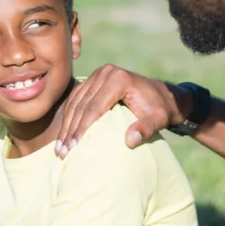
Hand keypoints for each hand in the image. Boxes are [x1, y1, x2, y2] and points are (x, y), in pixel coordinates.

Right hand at [56, 65, 189, 157]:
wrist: (164, 95)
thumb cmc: (161, 109)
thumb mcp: (158, 120)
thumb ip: (145, 129)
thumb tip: (129, 141)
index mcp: (118, 79)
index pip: (94, 107)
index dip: (82, 129)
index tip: (74, 148)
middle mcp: (105, 73)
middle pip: (81, 104)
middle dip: (70, 130)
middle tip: (63, 152)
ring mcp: (98, 75)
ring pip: (75, 102)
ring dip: (66, 125)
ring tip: (60, 148)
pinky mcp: (94, 80)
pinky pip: (77, 98)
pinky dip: (69, 117)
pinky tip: (64, 134)